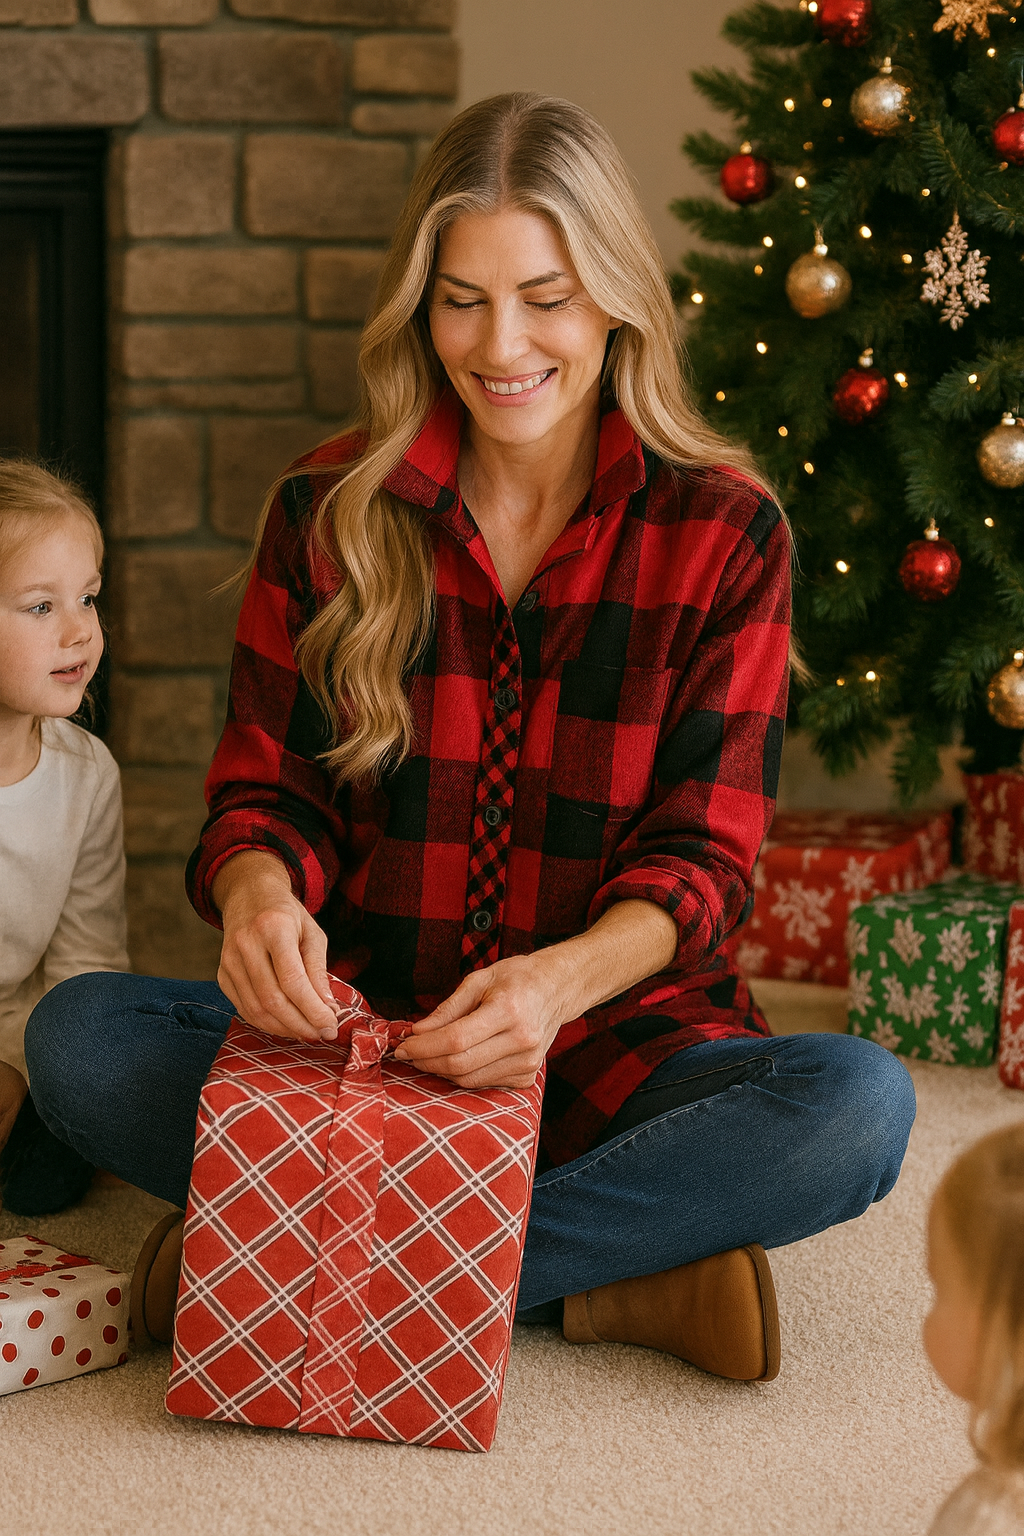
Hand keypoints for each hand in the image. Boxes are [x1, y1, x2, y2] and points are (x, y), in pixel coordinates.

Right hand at [213, 851, 339, 1043]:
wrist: (249, 896)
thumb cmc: (287, 915)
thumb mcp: (312, 933)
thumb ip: (318, 970)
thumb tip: (327, 1007)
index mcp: (273, 927)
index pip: (292, 980)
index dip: (312, 1009)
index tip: (331, 1025)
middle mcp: (246, 944)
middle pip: (272, 999)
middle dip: (301, 1023)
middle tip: (323, 1033)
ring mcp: (229, 960)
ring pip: (256, 1008)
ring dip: (285, 1028)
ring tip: (307, 1032)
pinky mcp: (222, 974)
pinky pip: (244, 1008)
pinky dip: (266, 1023)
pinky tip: (286, 1025)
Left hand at [392, 900, 676, 1088]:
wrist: (558, 989)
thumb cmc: (517, 978)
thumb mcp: (479, 979)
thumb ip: (447, 1008)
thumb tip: (415, 1032)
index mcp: (510, 1010)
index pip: (456, 1040)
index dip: (423, 1046)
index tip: (401, 1044)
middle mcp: (523, 1040)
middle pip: (460, 1065)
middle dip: (426, 1061)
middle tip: (407, 1051)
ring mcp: (528, 1063)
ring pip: (468, 1080)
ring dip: (440, 1070)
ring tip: (428, 1054)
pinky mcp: (528, 1077)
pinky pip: (483, 1084)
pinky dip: (463, 1075)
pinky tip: (457, 1059)